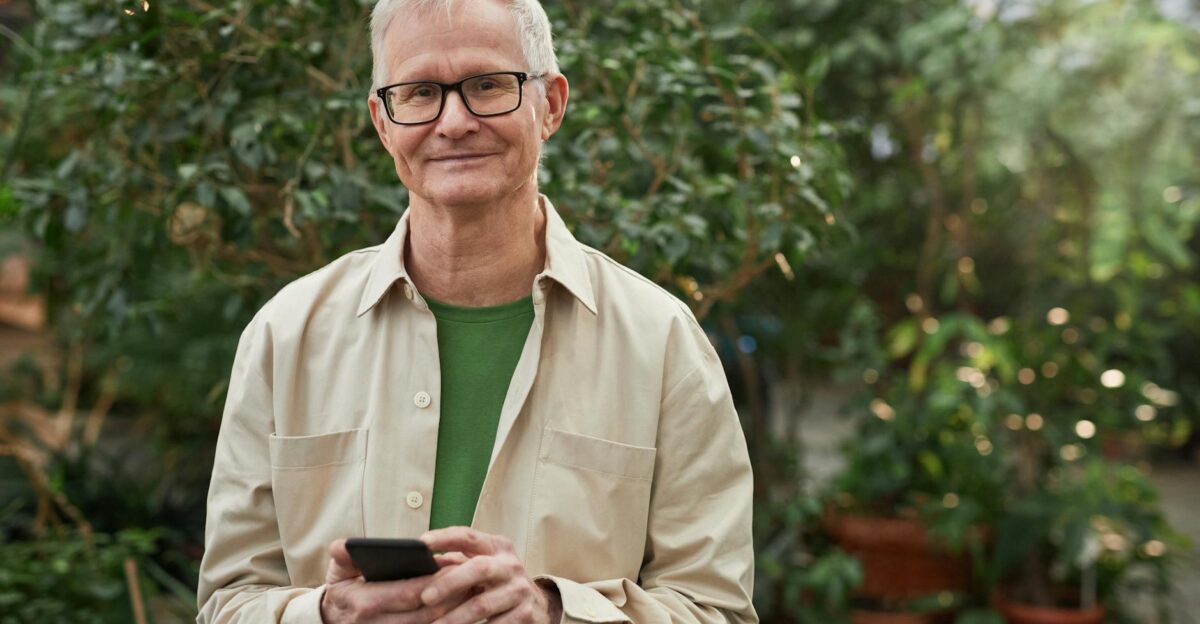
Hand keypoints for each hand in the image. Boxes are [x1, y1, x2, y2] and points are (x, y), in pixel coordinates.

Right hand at [320, 538, 471, 622]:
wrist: (335, 619)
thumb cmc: (344, 589)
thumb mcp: (339, 570)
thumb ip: (345, 556)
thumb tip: (342, 545)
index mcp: (366, 602)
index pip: (408, 592)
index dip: (435, 580)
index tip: (455, 566)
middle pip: (426, 612)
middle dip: (451, 595)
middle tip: (473, 577)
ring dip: (453, 609)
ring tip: (471, 589)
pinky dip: (444, 620)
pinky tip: (459, 606)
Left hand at [419, 527, 562, 623]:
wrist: (536, 605)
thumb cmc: (497, 581)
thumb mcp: (481, 565)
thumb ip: (455, 562)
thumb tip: (420, 565)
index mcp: (496, 546)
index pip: (468, 536)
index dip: (445, 537)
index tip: (422, 543)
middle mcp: (510, 565)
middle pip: (479, 569)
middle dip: (449, 583)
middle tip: (425, 597)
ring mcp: (519, 590)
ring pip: (483, 604)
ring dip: (455, 618)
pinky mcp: (525, 613)